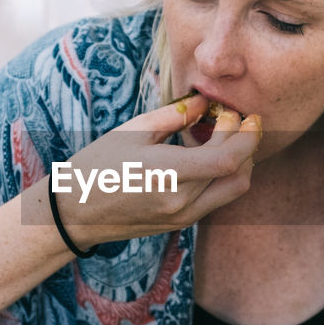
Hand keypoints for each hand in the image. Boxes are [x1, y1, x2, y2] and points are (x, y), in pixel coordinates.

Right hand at [52, 94, 261, 247]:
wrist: (76, 211)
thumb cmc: (97, 165)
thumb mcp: (132, 131)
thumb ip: (174, 116)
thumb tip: (204, 102)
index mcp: (166, 174)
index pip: (227, 159)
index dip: (245, 135)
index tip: (242, 114)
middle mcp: (180, 201)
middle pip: (237, 171)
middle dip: (246, 142)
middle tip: (235, 119)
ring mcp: (183, 216)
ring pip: (235, 188)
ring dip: (241, 161)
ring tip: (226, 136)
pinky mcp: (183, 222)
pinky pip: (218, 198)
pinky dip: (225, 174)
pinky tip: (210, 154)